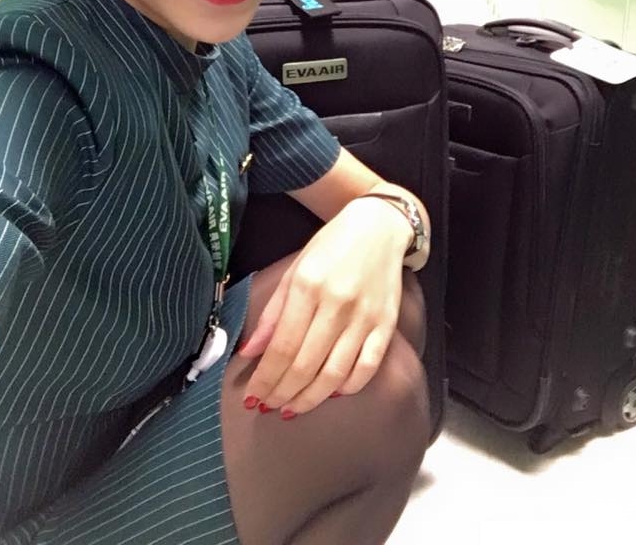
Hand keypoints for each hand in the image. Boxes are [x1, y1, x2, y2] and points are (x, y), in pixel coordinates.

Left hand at [238, 198, 409, 416]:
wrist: (379, 227)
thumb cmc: (331, 246)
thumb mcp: (294, 270)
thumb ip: (272, 313)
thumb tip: (249, 352)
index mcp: (308, 286)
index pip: (282, 346)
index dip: (265, 378)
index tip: (252, 396)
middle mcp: (337, 304)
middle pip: (305, 365)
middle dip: (282, 392)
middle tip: (268, 406)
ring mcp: (365, 317)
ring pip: (335, 374)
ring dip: (310, 398)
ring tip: (292, 408)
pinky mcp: (386, 325)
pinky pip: (367, 367)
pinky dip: (348, 387)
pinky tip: (330, 393)